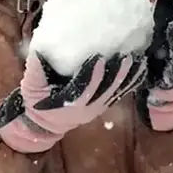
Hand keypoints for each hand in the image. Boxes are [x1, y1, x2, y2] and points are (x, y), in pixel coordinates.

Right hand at [0, 52, 147, 152]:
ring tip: (138, 59)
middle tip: (126, 56)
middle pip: (106, 91)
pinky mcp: (106, 104)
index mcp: (69, 104)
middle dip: (117, 74)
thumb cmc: (37, 102)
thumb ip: (35, 70)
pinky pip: (122, 93)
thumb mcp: (31, 88)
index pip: (84, 89)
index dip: (92, 74)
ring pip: (117, 92)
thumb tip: (38, 49)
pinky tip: (141, 66)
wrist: (46, 123)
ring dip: (129, 76)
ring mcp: (99, 107)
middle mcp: (88, 108)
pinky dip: (132, 80)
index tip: (99, 57)